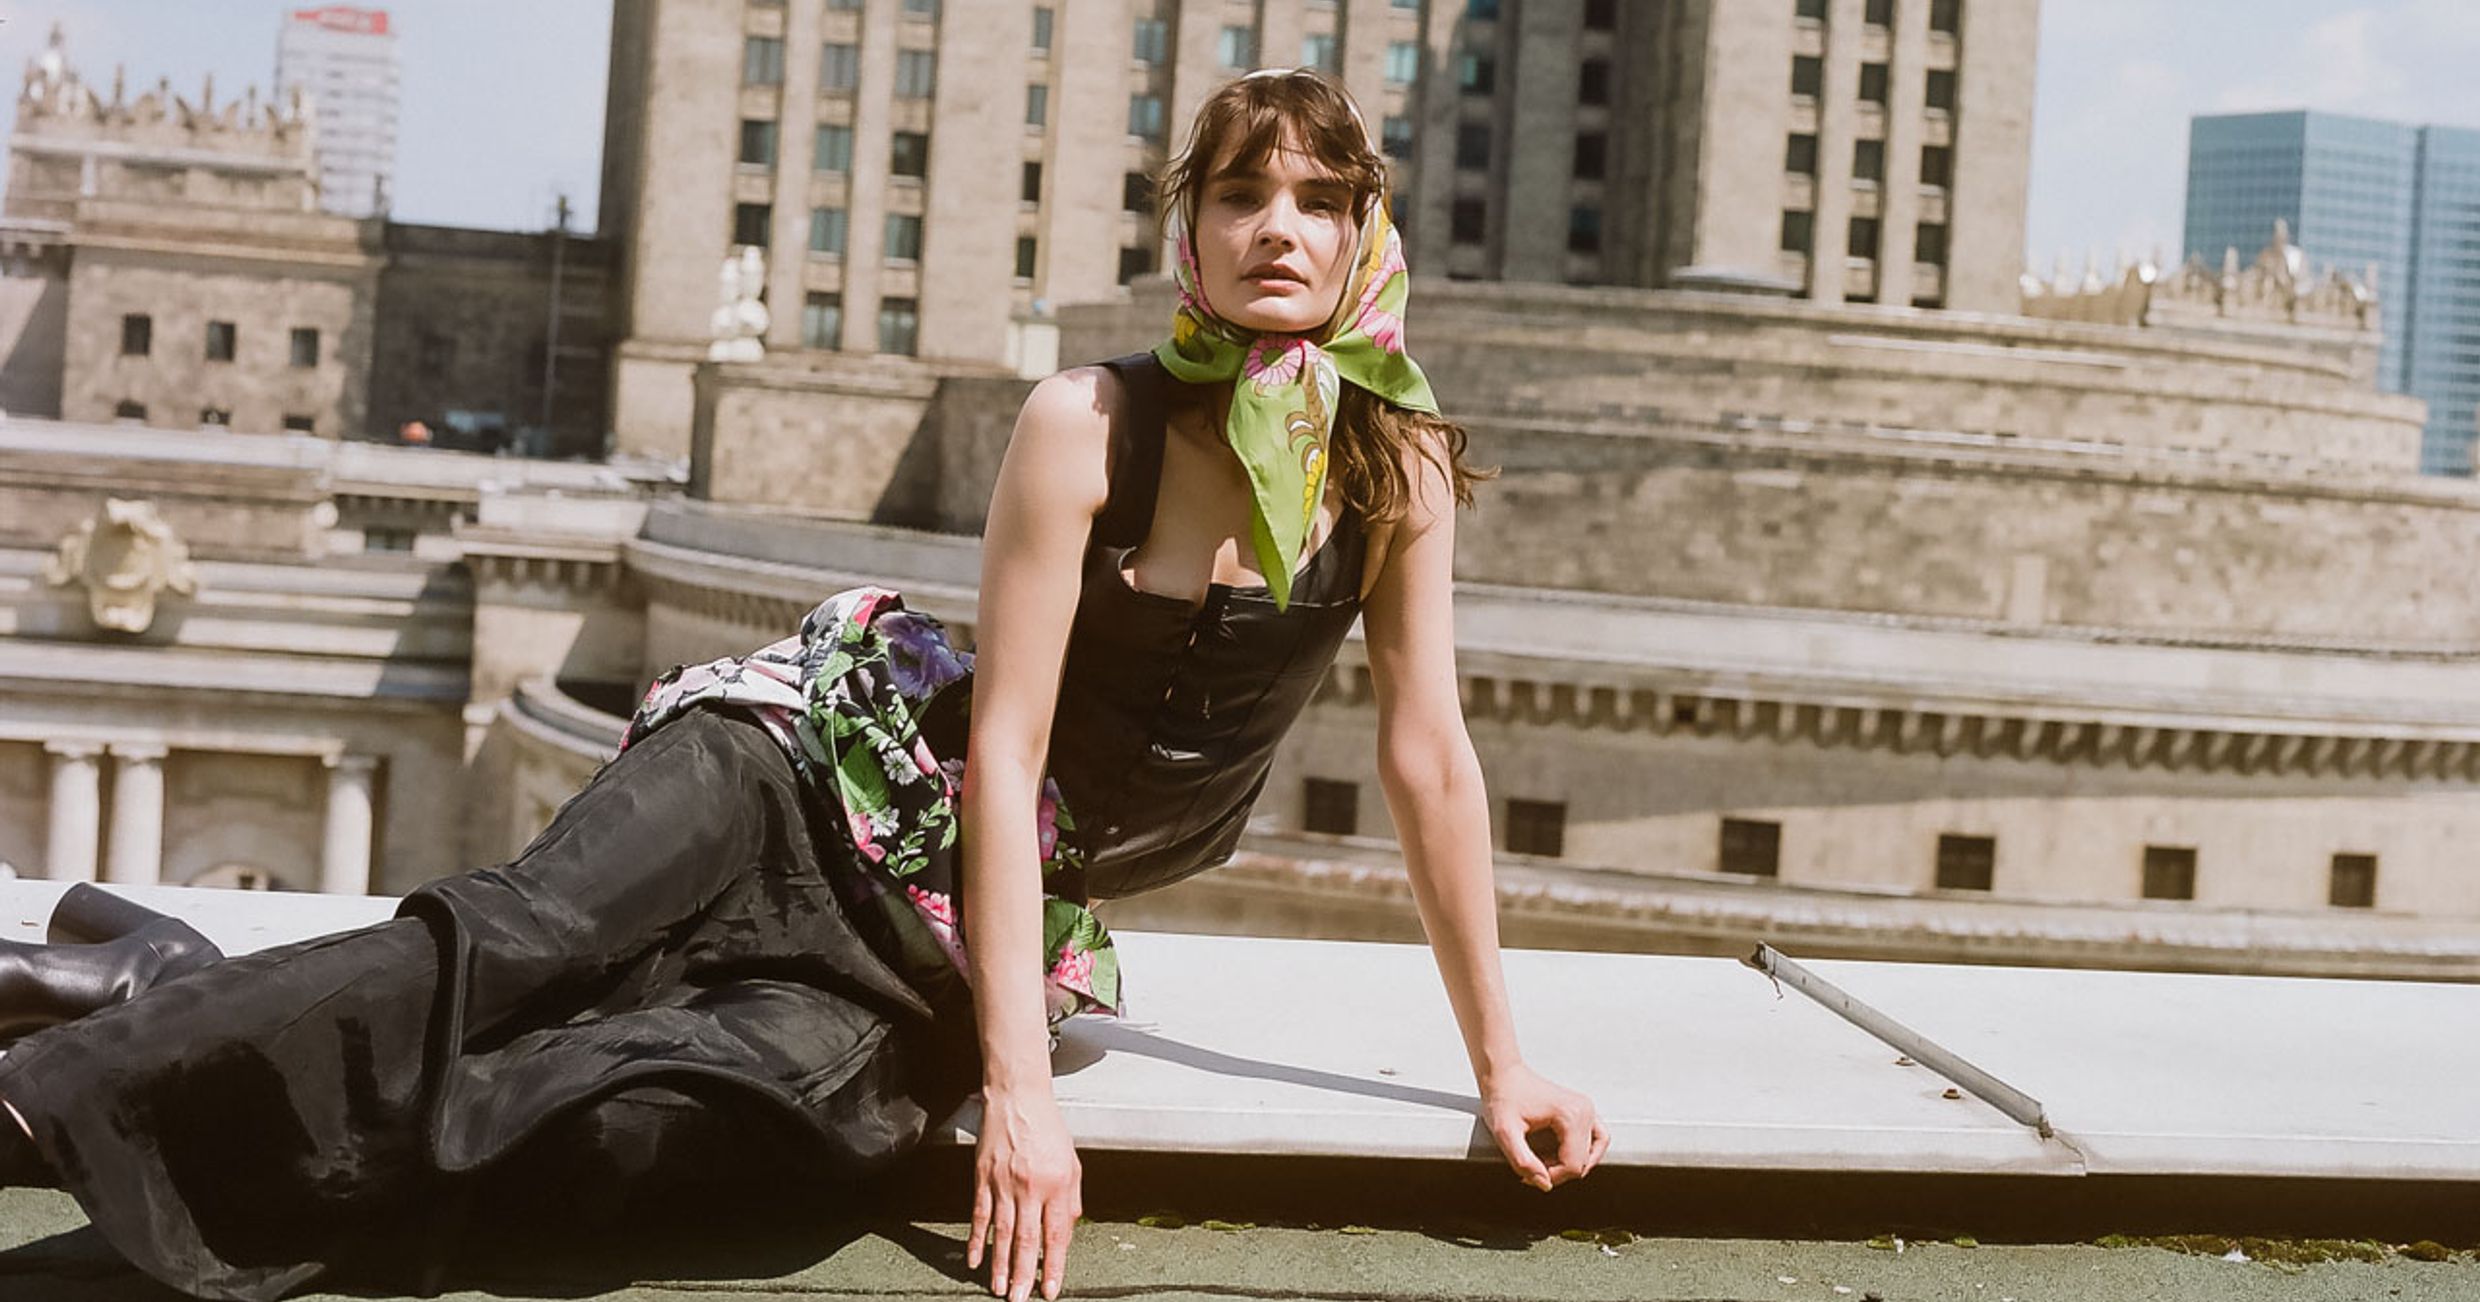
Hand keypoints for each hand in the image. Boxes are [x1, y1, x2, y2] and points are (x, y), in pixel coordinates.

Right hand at [966, 1089, 1082, 1300]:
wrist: (1018, 1097)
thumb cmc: (1048, 1128)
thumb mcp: (1072, 1163)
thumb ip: (1071, 1200)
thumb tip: (1067, 1232)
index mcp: (1057, 1184)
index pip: (1055, 1234)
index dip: (1052, 1266)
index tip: (1049, 1289)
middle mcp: (1030, 1186)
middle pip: (1026, 1239)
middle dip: (1022, 1274)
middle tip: (1019, 1299)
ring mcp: (1003, 1182)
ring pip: (1001, 1232)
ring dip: (999, 1264)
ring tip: (999, 1289)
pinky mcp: (982, 1176)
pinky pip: (979, 1214)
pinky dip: (976, 1239)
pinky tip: (974, 1259)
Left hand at [1480, 1062, 1607, 1190]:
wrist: (1502, 1075)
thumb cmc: (1503, 1097)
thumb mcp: (1505, 1133)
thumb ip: (1522, 1161)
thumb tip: (1544, 1183)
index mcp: (1570, 1115)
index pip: (1574, 1165)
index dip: (1551, 1177)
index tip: (1529, 1174)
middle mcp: (1584, 1110)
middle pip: (1583, 1162)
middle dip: (1558, 1170)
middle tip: (1534, 1165)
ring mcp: (1587, 1109)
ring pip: (1593, 1153)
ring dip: (1572, 1163)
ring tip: (1548, 1161)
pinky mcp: (1583, 1110)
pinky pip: (1596, 1140)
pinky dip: (1582, 1153)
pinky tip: (1560, 1154)